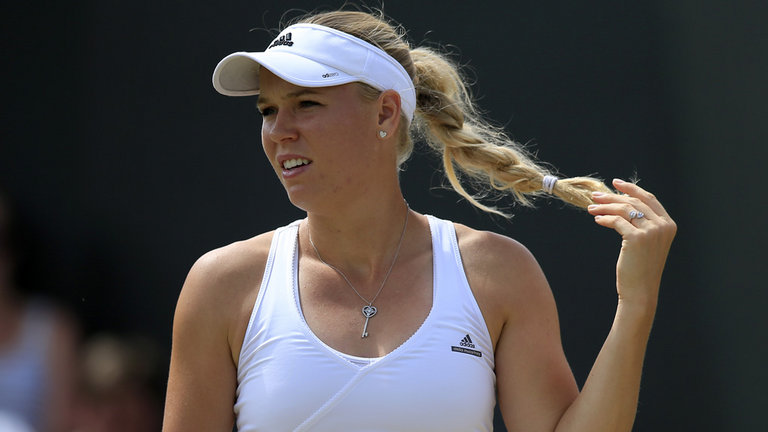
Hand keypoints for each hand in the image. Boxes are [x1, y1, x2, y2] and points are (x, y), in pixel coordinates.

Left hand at [587, 179, 676, 308]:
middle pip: (634, 202)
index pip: (649, 199)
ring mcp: (651, 231)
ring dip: (605, 206)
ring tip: (591, 208)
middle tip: (595, 196)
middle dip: (613, 196)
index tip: (616, 183)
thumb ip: (642, 224)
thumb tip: (621, 204)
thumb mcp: (647, 243)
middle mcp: (663, 225)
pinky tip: (597, 219)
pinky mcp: (637, 238)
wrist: (641, 291)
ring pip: (624, 210)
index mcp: (669, 224)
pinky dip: (605, 218)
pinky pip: (616, 221)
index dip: (632, 189)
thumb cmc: (640, 268)